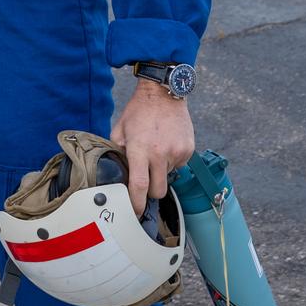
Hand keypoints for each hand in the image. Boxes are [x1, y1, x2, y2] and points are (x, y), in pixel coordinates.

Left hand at [110, 79, 195, 215]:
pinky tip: (165, 144)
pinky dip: (171, 161)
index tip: (134, 212)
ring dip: (161, 171)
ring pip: (169, 177)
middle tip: (145, 184)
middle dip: (151, 193)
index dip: (136, 203)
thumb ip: (117, 153)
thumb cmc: (138, 112)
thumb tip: (117, 173)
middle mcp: (160, 153)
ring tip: (155, 150)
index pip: (139, 185)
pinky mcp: (189, 150)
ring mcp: (177, 152)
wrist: (163, 94)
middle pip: (158, 190)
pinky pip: (178, 165)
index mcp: (139, 149)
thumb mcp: (119, 130)